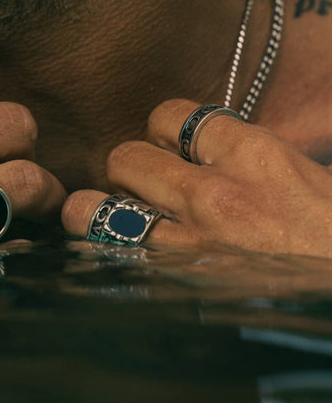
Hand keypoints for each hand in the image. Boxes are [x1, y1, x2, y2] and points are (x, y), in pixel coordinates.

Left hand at [62, 99, 331, 257]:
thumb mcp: (312, 179)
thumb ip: (258, 161)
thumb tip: (223, 156)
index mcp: (255, 154)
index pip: (173, 115)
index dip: (165, 131)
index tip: (174, 147)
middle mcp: (212, 193)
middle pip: (124, 158)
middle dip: (128, 170)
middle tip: (145, 188)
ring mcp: (188, 244)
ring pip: (93, 210)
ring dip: (96, 212)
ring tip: (113, 219)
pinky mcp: (176, 288)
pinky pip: (109, 261)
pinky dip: (104, 256)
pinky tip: (112, 258)